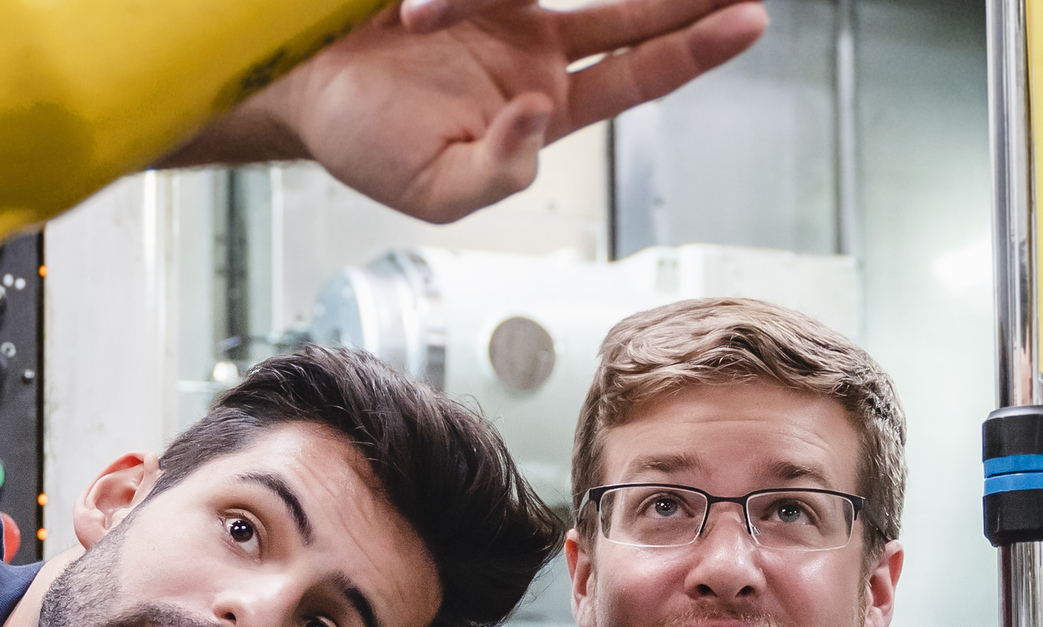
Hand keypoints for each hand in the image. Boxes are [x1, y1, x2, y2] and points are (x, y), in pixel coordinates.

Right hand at [179, 0, 768, 223]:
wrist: (293, 88)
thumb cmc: (364, 144)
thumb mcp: (437, 191)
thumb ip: (499, 169)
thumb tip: (542, 114)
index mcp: (543, 103)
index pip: (639, 73)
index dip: (695, 47)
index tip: (748, 21)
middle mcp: (537, 46)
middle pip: (635, 11)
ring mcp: (504, 4)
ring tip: (518, 5)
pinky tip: (419, 11)